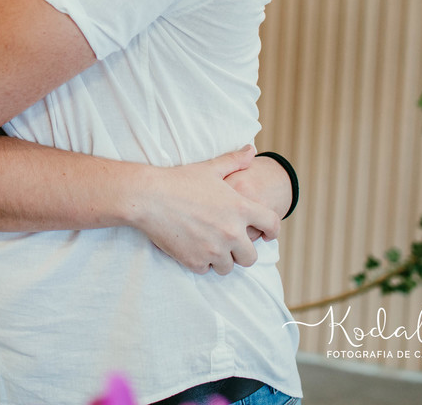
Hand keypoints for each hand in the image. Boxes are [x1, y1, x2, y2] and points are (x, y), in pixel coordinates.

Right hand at [134, 145, 279, 274]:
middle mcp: (231, 232)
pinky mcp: (195, 261)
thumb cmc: (179, 180)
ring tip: (210, 247)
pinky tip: (192, 249)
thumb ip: (234, 161)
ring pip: (228, 267)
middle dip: (242, 252)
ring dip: (222, 259)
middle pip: (251, 256)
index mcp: (240, 208)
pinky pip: (206, 270)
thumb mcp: (210, 168)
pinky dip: (201, 262)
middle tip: (230, 244)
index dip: (273, 231)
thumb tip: (251, 150)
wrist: (148, 198)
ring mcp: (214, 250)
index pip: (272, 225)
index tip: (267, 235)